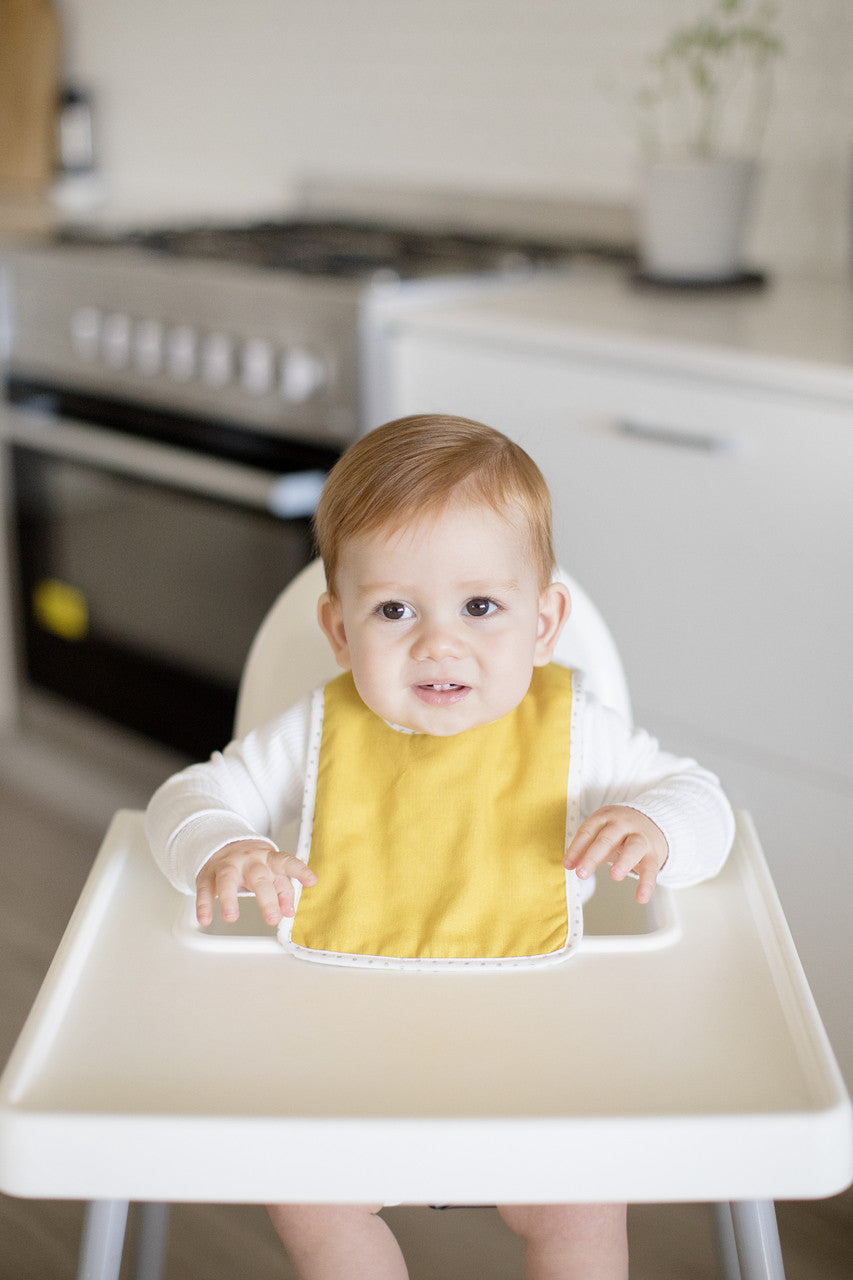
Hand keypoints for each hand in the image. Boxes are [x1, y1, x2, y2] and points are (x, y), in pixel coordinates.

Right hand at [195, 838, 316, 926]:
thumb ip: (283, 890)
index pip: (286, 862)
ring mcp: (227, 865)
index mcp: (268, 859)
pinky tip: (205, 919)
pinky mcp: (207, 874)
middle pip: (258, 876)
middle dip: (267, 898)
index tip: (312, 880)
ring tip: (231, 917)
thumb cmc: (253, 863)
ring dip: (229, 898)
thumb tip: (289, 911)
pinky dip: (203, 905)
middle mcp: (248, 860)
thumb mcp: (271, 871)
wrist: (222, 843)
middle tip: (273, 919)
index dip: (299, 870)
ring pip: (227, 879)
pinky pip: (204, 889)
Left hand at [563, 806, 667, 904]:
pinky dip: (647, 884)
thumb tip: (570, 865)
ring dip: (623, 862)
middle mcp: (623, 825)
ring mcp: (640, 838)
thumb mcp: (601, 833)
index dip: (576, 848)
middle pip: (607, 839)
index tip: (568, 864)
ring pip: (633, 848)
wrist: (653, 822)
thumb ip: (585, 847)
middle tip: (581, 873)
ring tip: (614, 876)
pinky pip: (651, 869)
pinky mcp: (653, 854)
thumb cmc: (620, 831)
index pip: (588, 831)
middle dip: (593, 856)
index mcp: (605, 817)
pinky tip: (641, 897)